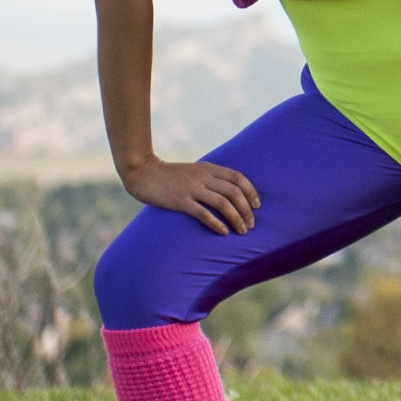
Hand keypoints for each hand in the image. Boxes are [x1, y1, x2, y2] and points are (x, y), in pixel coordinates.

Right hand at [119, 151, 260, 234]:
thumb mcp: (192, 171)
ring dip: (236, 218)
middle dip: (246, 209)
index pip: (237, 177)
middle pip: (234, 191)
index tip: (258, 205)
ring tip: (242, 231)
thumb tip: (227, 192)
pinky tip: (224, 232)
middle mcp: (203, 177)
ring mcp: (192, 188)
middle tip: (252, 224)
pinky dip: (217, 224)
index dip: (251, 191)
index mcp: (208, 168)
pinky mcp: (181, 201)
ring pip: (223, 203)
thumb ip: (208, 177)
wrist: (143, 173)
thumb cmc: (168, 175)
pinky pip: (204, 214)